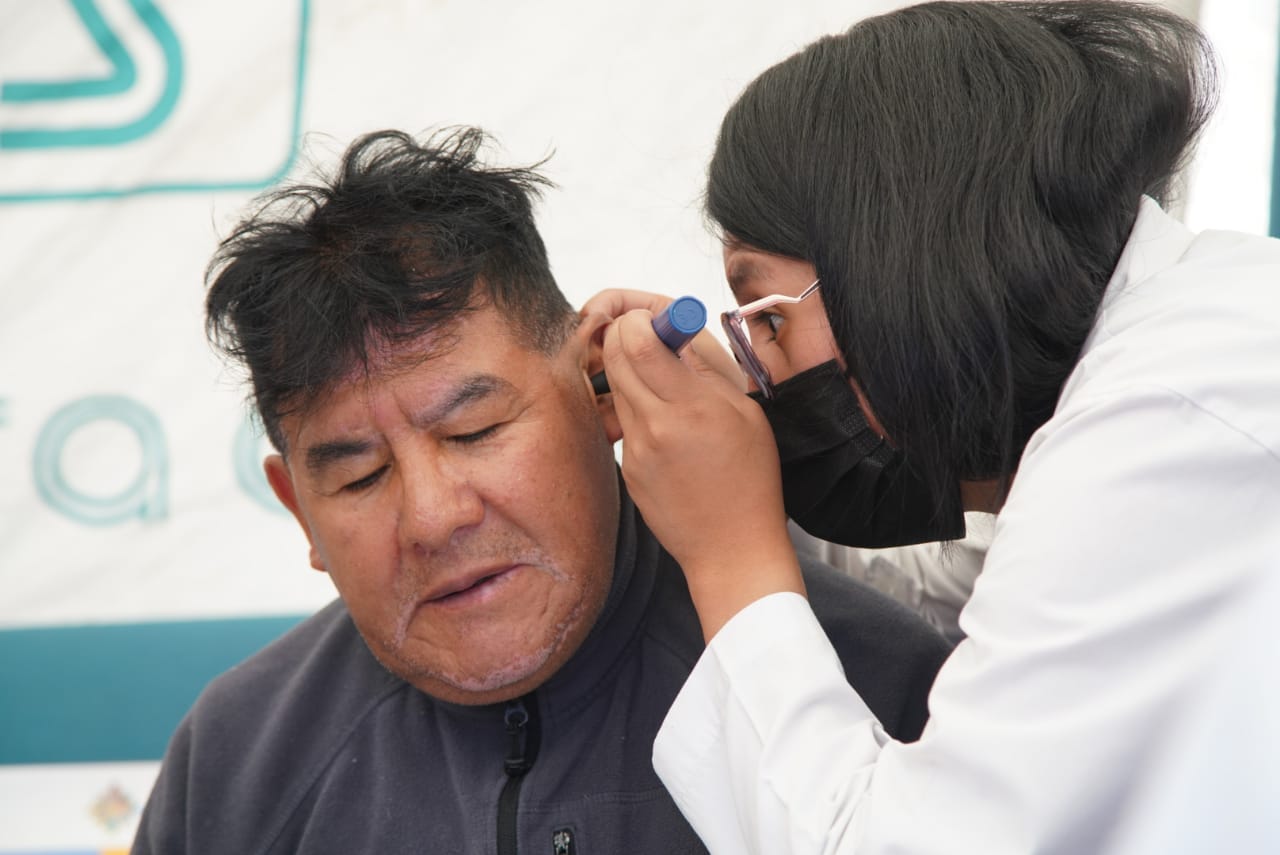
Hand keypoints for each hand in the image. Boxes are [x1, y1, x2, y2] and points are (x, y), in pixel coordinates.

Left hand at [602, 308, 804, 639]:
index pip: (639, 341)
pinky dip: (638, 410)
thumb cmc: (749, 483)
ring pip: (616, 388)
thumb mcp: (745, 413)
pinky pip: (624, 423)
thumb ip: (708, 369)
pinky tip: (667, 428)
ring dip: (631, 373)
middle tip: (648, 337)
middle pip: (614, 358)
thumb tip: (679, 332)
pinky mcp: (627, 467)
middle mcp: (656, 426)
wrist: (731, 549)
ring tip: (665, 386)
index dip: (638, 319)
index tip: (651, 318)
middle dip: (625, 337)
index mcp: (691, 407)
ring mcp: (636, 449)